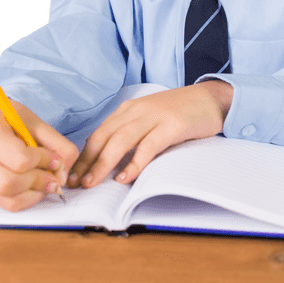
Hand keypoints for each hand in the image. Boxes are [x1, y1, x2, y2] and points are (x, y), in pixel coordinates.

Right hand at [0, 97, 78, 211]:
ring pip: (8, 198)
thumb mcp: (36, 122)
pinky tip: (35, 188)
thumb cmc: (10, 119)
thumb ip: (57, 144)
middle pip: (9, 183)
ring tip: (47, 183)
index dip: (43, 162)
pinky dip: (27, 199)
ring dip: (35, 194)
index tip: (55, 160)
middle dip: (38, 181)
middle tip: (54, 177)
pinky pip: (6, 204)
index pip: (19, 159)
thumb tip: (63, 175)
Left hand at [68, 80, 233, 188]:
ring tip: (91, 182)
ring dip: (102, 164)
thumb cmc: (180, 113)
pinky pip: (148, 146)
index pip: (98, 134)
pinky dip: (134, 163)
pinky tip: (125, 176)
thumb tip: (108, 160)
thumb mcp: (149, 120)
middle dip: (86, 162)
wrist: (211, 99)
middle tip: (74, 183)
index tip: (72, 175)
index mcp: (128, 110)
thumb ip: (131, 134)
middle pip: (103, 138)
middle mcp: (136, 111)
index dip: (83, 156)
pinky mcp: (171, 126)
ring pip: (120, 141)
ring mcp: (154, 117)